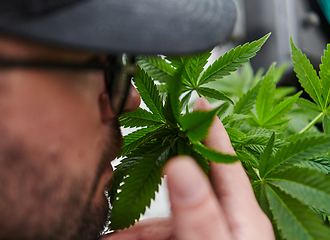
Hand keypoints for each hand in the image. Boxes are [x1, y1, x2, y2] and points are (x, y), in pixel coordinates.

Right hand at [102, 98, 274, 239]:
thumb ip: (200, 211)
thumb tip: (183, 164)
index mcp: (240, 213)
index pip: (223, 158)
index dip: (211, 127)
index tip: (197, 101)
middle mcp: (221, 219)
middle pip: (182, 188)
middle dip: (148, 188)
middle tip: (122, 182)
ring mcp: (202, 233)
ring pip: (162, 219)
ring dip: (132, 226)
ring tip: (107, 234)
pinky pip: (157, 235)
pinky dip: (135, 237)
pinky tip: (116, 238)